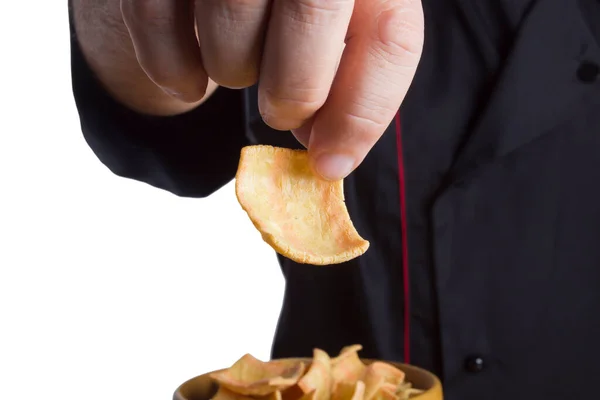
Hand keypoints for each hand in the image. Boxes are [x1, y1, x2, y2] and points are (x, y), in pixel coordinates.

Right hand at [120, 0, 423, 179]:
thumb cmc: (283, 7)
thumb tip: (330, 154)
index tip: (331, 164)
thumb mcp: (335, 29)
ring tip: (239, 62)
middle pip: (312, 11)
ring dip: (233, 72)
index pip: (391, 32)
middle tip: (283, 112)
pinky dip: (174, 71)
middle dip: (295, 92)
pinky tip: (190, 76)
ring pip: (232, 25)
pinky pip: (157, 25)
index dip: (362, 112)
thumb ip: (344, 82)